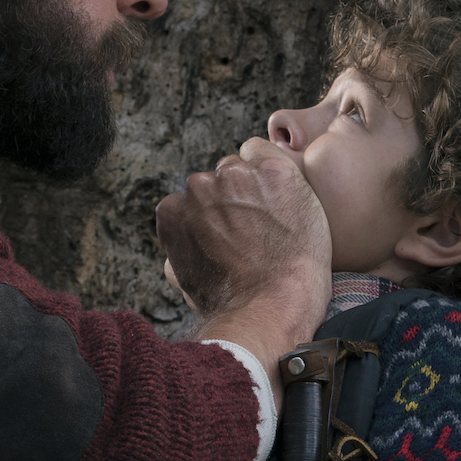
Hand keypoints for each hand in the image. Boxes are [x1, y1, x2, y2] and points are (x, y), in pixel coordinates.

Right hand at [157, 138, 331, 391]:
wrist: (273, 304)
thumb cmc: (233, 301)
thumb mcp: (185, 280)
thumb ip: (177, 249)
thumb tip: (177, 243)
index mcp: (173, 209)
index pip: (194, 198)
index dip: (216, 215)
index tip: (234, 233)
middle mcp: (197, 185)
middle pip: (218, 179)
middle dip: (235, 198)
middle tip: (258, 229)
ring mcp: (235, 175)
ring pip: (244, 167)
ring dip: (257, 186)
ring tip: (276, 221)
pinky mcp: (273, 170)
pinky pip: (270, 156)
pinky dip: (278, 174)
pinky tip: (286, 200)